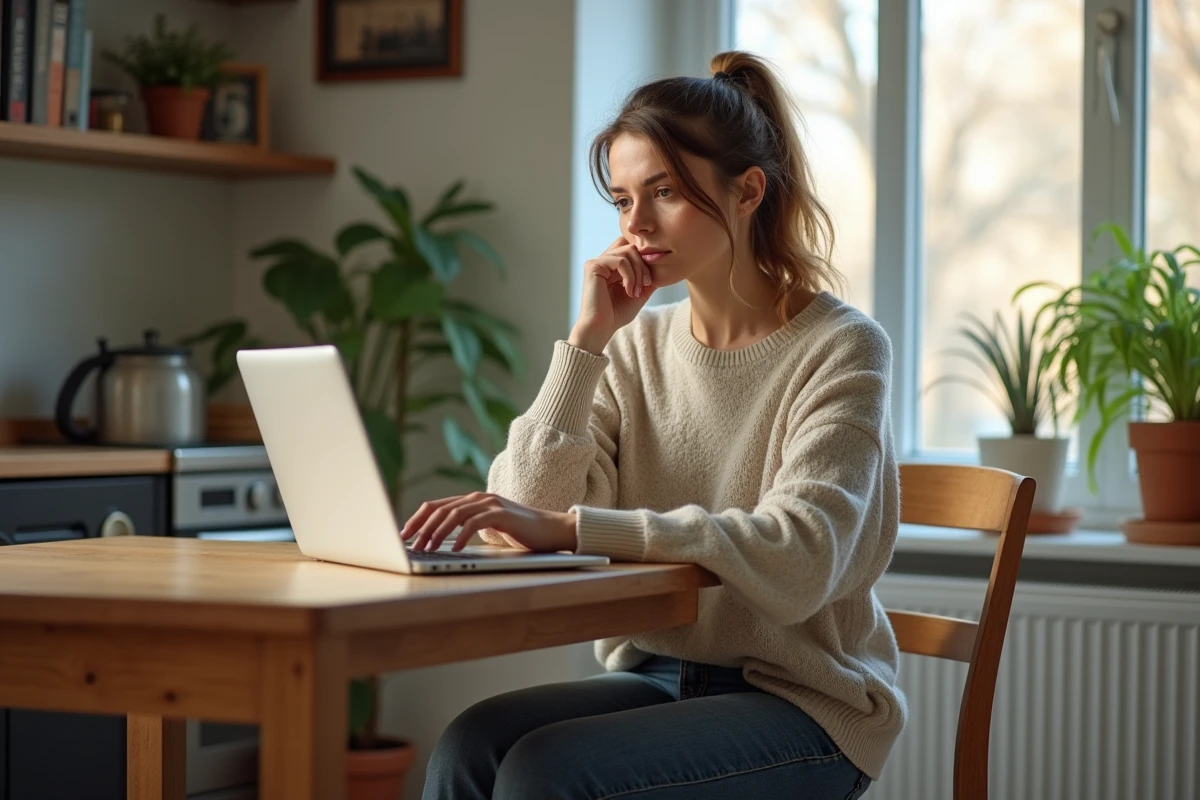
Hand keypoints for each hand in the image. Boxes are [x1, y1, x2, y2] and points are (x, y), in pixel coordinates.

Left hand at [400, 492, 577, 553]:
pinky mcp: (502, 514)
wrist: (551, 529)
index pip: (435, 506)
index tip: (403, 535)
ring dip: (437, 534)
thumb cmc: (519, 532)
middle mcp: (478, 498)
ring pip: (454, 515)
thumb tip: (439, 541)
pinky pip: (474, 523)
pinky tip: (454, 549)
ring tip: (427, 549)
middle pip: (440, 509)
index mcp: (471, 500)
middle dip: (421, 528)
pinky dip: (461, 536)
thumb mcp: (488, 527)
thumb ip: (467, 526)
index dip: (416, 519)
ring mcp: (490, 504)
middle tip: (409, 545)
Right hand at [571, 236, 657, 352]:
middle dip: (643, 265)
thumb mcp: (639, 293)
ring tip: (636, 291)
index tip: (648, 282)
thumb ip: (647, 278)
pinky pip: (620, 261)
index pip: (631, 248)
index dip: (643, 260)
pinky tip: (629, 291)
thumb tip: (662, 265)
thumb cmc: (616, 314)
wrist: (601, 327)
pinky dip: (630, 276)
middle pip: (632, 246)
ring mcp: (597, 262)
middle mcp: (604, 261)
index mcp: (612, 266)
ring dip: (638, 272)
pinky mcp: (593, 266)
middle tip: (645, 285)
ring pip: (628, 251)